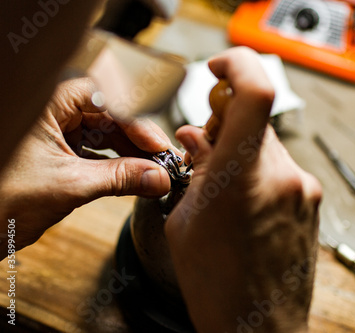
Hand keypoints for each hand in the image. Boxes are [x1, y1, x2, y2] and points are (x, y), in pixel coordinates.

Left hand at [0, 77, 176, 255]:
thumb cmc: (3, 198)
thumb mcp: (71, 185)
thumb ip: (120, 178)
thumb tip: (159, 177)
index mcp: (47, 105)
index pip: (104, 98)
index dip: (135, 120)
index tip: (157, 145)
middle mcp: (53, 114)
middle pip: (110, 117)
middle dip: (139, 141)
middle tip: (165, 161)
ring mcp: (58, 134)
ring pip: (106, 136)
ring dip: (132, 155)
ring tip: (156, 171)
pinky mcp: (61, 155)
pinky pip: (98, 154)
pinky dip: (118, 166)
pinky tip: (137, 177)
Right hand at [165, 47, 321, 332]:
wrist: (259, 328)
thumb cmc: (217, 285)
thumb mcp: (186, 220)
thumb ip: (196, 168)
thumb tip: (198, 136)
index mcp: (243, 176)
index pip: (256, 91)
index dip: (237, 66)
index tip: (219, 69)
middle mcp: (284, 175)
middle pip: (257, 120)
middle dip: (227, 125)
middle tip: (205, 148)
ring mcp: (304, 189)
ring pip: (269, 145)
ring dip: (244, 152)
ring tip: (224, 188)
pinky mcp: (312, 201)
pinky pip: (283, 169)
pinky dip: (261, 171)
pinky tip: (245, 203)